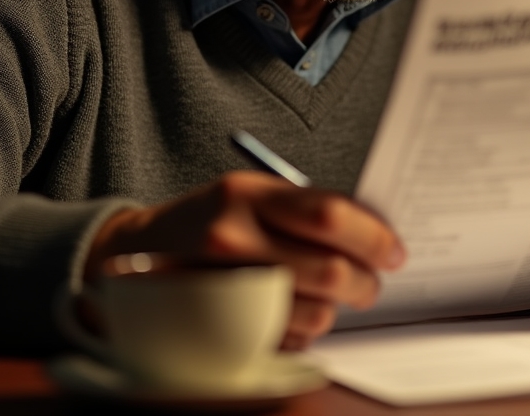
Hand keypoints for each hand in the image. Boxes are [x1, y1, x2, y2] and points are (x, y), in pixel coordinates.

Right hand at [84, 171, 404, 348]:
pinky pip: (289, 338)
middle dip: (366, 281)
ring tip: (333, 294)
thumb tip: (369, 230)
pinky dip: (307, 328)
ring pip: (316, 312)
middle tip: (374, 280)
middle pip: (329, 270)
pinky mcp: (221, 329)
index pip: (328, 215)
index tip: (393, 249)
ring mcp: (224, 288)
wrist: (135, 254)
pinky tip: (296, 309)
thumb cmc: (206, 219)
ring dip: (338, 308)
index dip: (372, 235)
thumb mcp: (247, 192)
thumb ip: (301, 207)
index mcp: (245, 194)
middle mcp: (233, 239)